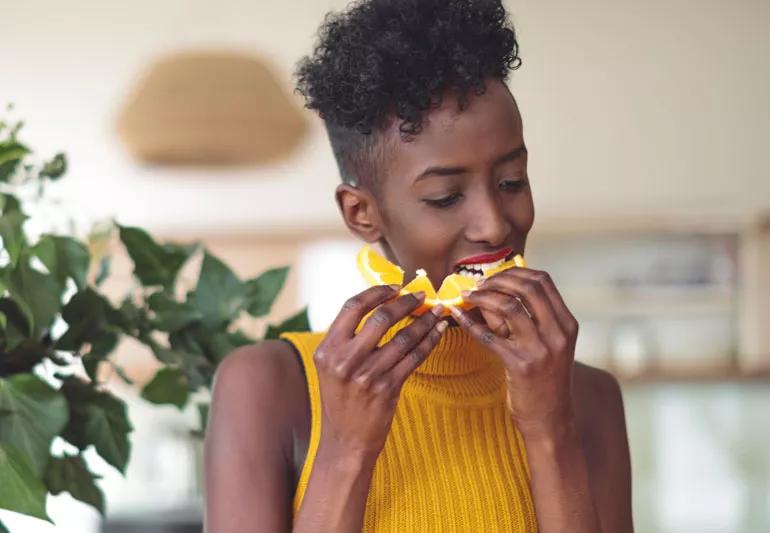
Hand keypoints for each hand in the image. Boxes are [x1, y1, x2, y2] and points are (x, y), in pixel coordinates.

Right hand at [314, 285, 446, 457]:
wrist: (345, 441)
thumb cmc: (342, 400)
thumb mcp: (332, 367)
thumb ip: (347, 339)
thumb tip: (377, 304)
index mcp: (327, 349)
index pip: (352, 307)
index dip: (376, 292)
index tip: (395, 287)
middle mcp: (345, 360)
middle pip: (381, 317)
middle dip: (406, 302)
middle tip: (421, 295)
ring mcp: (367, 375)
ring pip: (404, 337)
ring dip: (425, 321)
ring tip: (437, 312)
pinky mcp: (388, 388)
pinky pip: (415, 357)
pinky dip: (430, 341)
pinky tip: (438, 332)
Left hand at [449, 268, 578, 438]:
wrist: (551, 420)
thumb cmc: (545, 381)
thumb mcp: (549, 346)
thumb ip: (530, 319)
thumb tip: (493, 292)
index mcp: (567, 324)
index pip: (543, 281)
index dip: (515, 272)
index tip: (495, 275)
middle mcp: (558, 333)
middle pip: (527, 287)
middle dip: (497, 280)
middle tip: (478, 284)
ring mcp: (541, 349)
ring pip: (509, 306)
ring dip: (483, 296)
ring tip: (467, 297)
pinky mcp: (520, 365)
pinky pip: (489, 335)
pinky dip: (470, 322)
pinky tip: (458, 316)